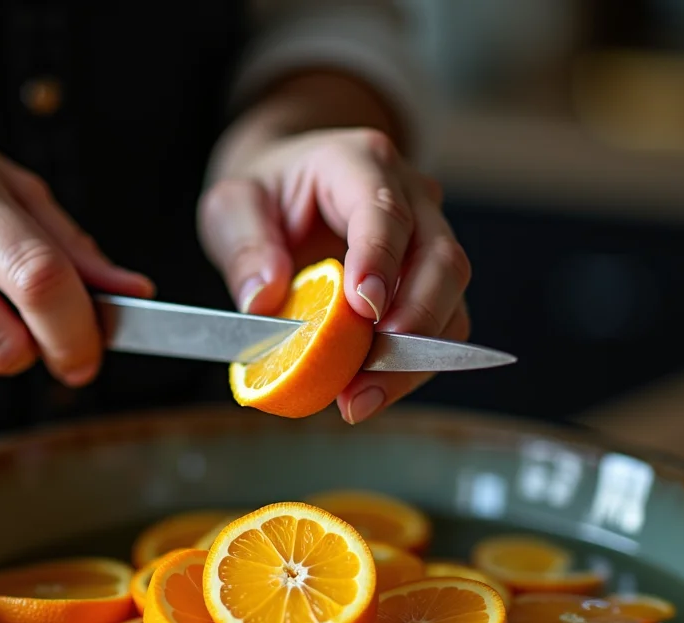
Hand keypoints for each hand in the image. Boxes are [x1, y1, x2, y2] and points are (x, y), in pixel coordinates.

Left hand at [198, 127, 470, 422]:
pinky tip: (369, 392)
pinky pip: (441, 326)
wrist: (287, 191)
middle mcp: (411, 195)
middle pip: (441, 258)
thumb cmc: (264, 195)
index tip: (363, 310)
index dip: (379, 261)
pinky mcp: (429, 279)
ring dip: (414, 358)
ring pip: (452, 299)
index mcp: (359, 162)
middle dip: (412, 323)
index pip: (384, 211)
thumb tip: (263, 300)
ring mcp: (429, 236)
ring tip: (360, 398)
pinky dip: (410, 366)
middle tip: (366, 375)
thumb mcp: (232, 206)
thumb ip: (244, 246)